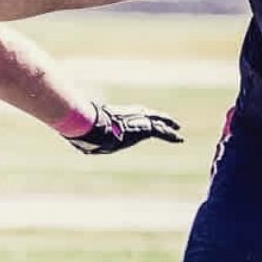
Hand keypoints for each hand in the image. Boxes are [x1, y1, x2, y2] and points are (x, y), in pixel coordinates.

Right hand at [66, 103, 183, 153]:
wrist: (94, 127)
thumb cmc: (88, 130)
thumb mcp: (89, 135)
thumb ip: (90, 140)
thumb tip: (82, 147)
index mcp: (120, 115)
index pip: (135, 116)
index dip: (142, 119)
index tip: (147, 122)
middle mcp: (132, 115)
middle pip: (151, 116)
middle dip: (160, 119)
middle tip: (169, 122)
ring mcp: (140, 120)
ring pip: (159, 123)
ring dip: (169, 127)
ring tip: (178, 130)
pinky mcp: (146, 128)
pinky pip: (162, 132)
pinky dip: (171, 136)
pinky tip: (179, 139)